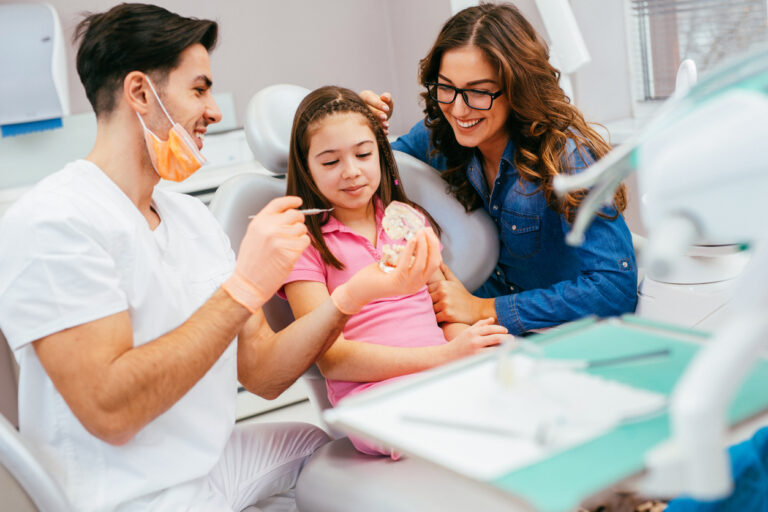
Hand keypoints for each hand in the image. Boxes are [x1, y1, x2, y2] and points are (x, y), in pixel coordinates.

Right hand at [222, 196, 309, 312]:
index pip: (279, 203)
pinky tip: (292, 253)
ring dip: (300, 236)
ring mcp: (281, 238)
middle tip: (295, 231)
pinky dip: (302, 246)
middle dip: (298, 221)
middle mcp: (270, 227)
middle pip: (295, 215)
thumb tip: (286, 216)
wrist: (249, 283)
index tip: (298, 202)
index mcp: (259, 222)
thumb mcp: (254, 236)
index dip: (291, 201)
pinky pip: (305, 241)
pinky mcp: (290, 251)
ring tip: (289, 246)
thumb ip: (268, 224)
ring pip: (302, 229)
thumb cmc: (251, 262)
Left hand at [331, 228, 440, 314]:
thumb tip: (416, 239)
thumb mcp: (397, 266)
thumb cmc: (377, 275)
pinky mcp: (396, 281)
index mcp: (418, 282)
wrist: (360, 290)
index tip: (430, 233)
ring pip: (423, 263)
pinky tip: (411, 239)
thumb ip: (408, 258)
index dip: (435, 247)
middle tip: (427, 229)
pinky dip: (410, 249)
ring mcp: (407, 285)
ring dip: (423, 245)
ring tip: (420, 231)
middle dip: (432, 244)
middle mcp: (416, 285)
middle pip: (433, 263)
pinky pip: (406, 263)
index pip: (435, 263)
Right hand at [360, 90, 393, 133]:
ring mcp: (360, 116)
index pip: (369, 98)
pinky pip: (369, 128)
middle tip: (385, 117)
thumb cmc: (383, 105)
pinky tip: (385, 132)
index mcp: (364, 96)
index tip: (386, 108)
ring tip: (386, 125)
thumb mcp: (387, 100)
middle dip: (377, 114)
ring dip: (377, 123)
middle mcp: (360, 105)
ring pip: (367, 119)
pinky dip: (379, 131)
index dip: (377, 104)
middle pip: (366, 109)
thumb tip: (385, 97)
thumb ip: (387, 97)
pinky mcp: (363, 125)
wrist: (380, 117)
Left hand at [429, 263, 495, 323]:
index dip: (430, 296)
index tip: (435, 300)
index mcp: (442, 284)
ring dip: (434, 313)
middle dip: (431, 305)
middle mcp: (442, 292)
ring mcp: (445, 303)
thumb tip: (439, 262)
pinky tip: (444, 318)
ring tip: (441, 313)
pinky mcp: (447, 314)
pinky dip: (438, 320)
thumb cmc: (464, 296)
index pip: (426, 291)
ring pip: (431, 310)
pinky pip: (436, 318)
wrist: (477, 309)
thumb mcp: (456, 282)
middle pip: (427, 300)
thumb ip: (446, 272)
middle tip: (438, 307)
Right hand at [445, 318, 507, 359]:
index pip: (491, 328)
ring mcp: (476, 349)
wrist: (447, 356)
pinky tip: (504, 354)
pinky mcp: (477, 359)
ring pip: (496, 346)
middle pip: (496, 336)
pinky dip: (500, 354)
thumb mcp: (467, 332)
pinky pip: (492, 355)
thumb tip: (492, 319)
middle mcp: (475, 339)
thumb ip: (480, 324)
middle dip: (507, 338)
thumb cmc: (458, 344)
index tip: (507, 331)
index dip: (501, 329)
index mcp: (473, 331)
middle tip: (513, 339)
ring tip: (512, 346)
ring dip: (506, 346)